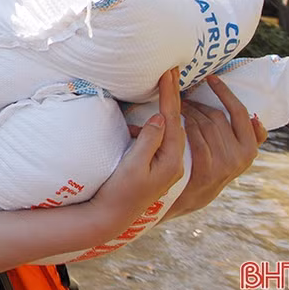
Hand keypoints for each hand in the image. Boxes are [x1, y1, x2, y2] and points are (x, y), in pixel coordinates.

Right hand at [91, 68, 185, 232]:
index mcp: (171, 161)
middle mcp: (174, 162)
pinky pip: (161, 139)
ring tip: (163, 88)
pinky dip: (158, 124)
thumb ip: (148, 140)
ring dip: (166, 109)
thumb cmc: (119, 192)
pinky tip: (149, 118)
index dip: (170, 94)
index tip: (169, 73)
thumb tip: (160, 117)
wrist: (112, 217)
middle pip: (177, 123)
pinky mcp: (157, 167)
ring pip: (170, 130)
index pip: (172, 120)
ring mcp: (166, 165)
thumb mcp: (132, 165)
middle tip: (170, 72)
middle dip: (173, 97)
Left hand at [162, 75, 267, 219]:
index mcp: (250, 149)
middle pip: (217, 116)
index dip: (225, 93)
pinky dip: (184, 126)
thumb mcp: (235, 155)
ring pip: (204, 124)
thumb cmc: (210, 167)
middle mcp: (241, 156)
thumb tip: (257, 118)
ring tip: (177, 106)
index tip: (212, 78)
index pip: (239, 112)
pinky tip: (176, 120)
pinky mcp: (207, 169)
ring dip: (189, 111)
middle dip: (199, 103)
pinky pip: (194, 137)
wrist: (191, 197)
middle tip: (184, 95)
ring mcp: (224, 163)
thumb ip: (249, 138)